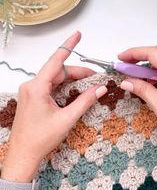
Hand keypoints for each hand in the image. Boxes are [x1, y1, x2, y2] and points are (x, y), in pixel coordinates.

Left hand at [1, 32, 106, 180]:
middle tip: (96, 78)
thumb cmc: (41, 139)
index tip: (77, 35)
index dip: (68, 46)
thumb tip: (100, 88)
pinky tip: (74, 92)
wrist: (24, 154)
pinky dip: (63, 87)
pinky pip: (50, 86)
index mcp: (37, 87)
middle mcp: (31, 86)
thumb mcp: (67, 119)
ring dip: (71, 81)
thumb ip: (85, 101)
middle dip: (78, 73)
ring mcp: (30, 92)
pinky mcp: (32, 98)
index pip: (56, 61)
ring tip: (88, 84)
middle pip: (58, 71)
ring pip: (55, 79)